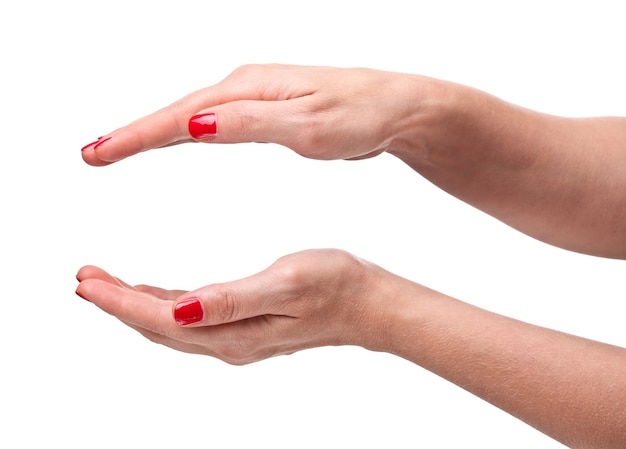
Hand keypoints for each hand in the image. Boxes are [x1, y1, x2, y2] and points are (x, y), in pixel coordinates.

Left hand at [75, 249, 396, 364]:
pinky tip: (156, 293)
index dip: (119, 303)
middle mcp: (227, 342)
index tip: (86, 281)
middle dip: (116, 304)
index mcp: (232, 333)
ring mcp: (236, 337)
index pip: (160, 320)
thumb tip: (181, 310)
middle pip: (157, 327)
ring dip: (135, 305)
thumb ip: (231, 301)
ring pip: (170, 325)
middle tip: (84, 278)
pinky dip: (163, 304)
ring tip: (105, 283)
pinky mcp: (245, 325)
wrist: (369, 303)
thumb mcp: (285, 284)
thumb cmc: (335, 286)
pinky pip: (190, 319)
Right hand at [81, 64, 428, 165]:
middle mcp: (247, 89)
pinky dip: (189, 132)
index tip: (98, 153)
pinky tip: (181, 138)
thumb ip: (250, 124)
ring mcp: (257, 99)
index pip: (180, 116)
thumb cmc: (359, 115)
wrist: (395, 110)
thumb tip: (195, 123)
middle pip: (177, 113)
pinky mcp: (269, 111)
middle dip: (133, 133)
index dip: (136, 136)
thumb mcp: (306, 126)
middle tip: (93, 154)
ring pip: (194, 117)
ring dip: (155, 132)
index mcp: (249, 90)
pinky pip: (217, 123)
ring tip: (120, 147)